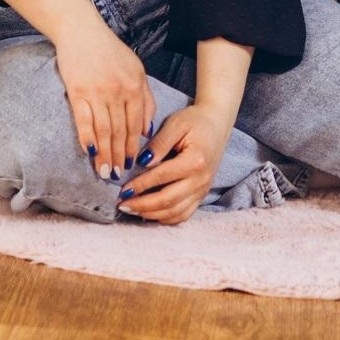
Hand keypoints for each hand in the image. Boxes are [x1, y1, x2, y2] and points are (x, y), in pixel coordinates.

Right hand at [53, 25, 154, 182]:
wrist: (81, 30)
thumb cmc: (110, 50)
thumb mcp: (137, 70)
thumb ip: (145, 99)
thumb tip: (147, 130)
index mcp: (135, 87)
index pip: (136, 125)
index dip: (134, 147)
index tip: (133, 165)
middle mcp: (119, 91)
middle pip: (121, 131)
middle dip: (120, 156)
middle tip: (119, 176)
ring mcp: (98, 92)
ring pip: (104, 130)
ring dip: (104, 153)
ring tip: (104, 171)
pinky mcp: (78, 91)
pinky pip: (83, 120)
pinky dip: (86, 138)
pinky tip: (89, 152)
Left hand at [117, 102, 235, 224]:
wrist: (217, 125)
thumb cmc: (194, 121)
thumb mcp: (176, 123)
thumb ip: (159, 143)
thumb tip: (142, 162)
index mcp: (195, 160)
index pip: (162, 176)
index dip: (140, 184)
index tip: (122, 189)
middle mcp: (201, 180)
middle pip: (168, 200)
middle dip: (142, 205)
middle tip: (122, 205)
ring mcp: (203, 190)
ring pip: (175, 212)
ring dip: (151, 214)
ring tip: (131, 210)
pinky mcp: (201, 195)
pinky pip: (183, 215)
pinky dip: (165, 218)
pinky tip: (149, 214)